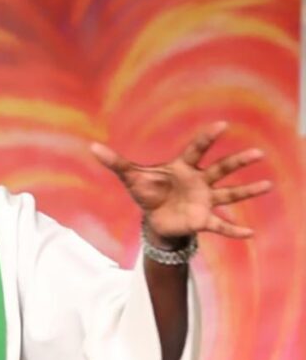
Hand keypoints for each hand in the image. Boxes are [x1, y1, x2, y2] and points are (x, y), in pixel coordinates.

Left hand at [90, 122, 270, 245]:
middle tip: (258, 153)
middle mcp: (199, 181)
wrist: (154, 219)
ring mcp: (204, 200)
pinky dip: (234, 230)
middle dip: (238, 162)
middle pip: (221, 169)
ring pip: (229, 194)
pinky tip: (250, 234)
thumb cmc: (147, 192)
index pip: (196, 149)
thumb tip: (92, 147)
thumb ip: (114, 162)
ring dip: (247, 191)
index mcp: (183, 167)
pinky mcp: (203, 219)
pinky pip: (221, 225)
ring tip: (266, 185)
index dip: (207, 138)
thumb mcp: (130, 177)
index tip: (222, 125)